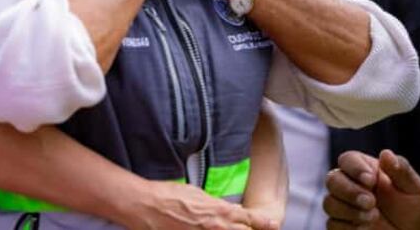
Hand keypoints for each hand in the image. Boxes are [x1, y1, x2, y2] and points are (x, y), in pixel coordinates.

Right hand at [121, 180, 278, 229]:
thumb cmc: (167, 194)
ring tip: (237, 229)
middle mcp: (215, 227)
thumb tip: (220, 209)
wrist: (145, 204)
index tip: (274, 225)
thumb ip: (212, 204)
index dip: (262, 223)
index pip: (247, 218)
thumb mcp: (195, 194)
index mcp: (218, 210)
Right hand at [323, 150, 419, 229]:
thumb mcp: (412, 187)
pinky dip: (348, 227)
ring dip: (350, 211)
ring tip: (374, 217)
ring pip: (329, 203)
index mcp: (363, 168)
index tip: (371, 180)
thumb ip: (401, 170)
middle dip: (350, 192)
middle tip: (371, 202)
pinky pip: (332, 224)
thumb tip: (386, 154)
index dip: (355, 169)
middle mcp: (349, 184)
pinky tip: (365, 228)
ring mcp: (343, 205)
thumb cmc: (412, 205)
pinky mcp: (341, 224)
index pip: (347, 160)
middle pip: (332, 180)